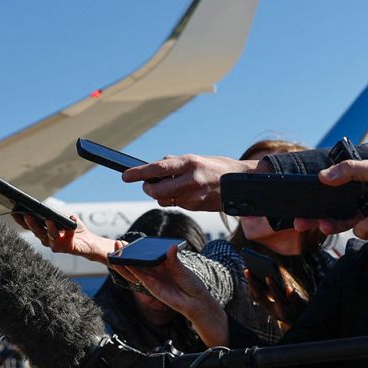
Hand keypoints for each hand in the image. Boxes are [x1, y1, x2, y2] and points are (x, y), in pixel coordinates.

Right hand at [13, 213, 116, 263]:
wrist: (88, 241)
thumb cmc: (72, 229)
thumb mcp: (62, 218)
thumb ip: (53, 214)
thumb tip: (45, 208)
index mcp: (43, 233)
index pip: (29, 227)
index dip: (21, 221)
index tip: (14, 212)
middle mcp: (48, 240)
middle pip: (37, 232)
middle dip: (32, 224)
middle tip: (27, 214)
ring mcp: (57, 245)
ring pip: (50, 237)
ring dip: (49, 228)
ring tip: (49, 219)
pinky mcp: (68, 247)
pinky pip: (68, 238)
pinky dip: (70, 229)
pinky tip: (72, 219)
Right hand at [122, 248, 228, 344]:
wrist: (195, 301)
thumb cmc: (191, 284)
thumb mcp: (183, 269)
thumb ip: (174, 260)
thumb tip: (171, 247)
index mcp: (163, 263)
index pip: (148, 253)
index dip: (138, 247)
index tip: (129, 240)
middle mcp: (156, 270)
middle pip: (139, 260)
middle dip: (128, 252)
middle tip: (118, 243)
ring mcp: (153, 279)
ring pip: (136, 269)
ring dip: (127, 261)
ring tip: (116, 253)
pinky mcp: (152, 287)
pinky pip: (140, 278)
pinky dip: (133, 271)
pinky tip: (126, 264)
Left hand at [123, 155, 264, 210]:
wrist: (242, 183)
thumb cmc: (217, 167)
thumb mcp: (196, 159)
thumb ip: (175, 165)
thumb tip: (154, 169)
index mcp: (190, 163)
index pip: (157, 168)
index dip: (139, 173)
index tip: (126, 175)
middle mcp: (191, 181)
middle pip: (156, 192)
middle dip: (148, 189)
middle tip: (147, 184)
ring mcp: (194, 197)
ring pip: (164, 200)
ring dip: (162, 194)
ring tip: (174, 185)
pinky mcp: (196, 208)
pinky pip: (176, 204)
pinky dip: (175, 199)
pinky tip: (186, 193)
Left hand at [243, 268, 305, 326]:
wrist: (295, 322)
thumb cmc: (300, 311)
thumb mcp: (301, 305)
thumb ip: (294, 297)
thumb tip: (289, 288)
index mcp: (283, 310)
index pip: (277, 297)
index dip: (273, 287)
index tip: (267, 277)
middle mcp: (273, 311)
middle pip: (260, 297)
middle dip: (253, 283)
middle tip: (247, 270)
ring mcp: (268, 310)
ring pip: (256, 297)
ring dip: (251, 284)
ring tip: (247, 271)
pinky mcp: (266, 308)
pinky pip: (256, 297)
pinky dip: (253, 287)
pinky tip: (251, 276)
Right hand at [286, 159, 367, 238]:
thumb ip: (349, 170)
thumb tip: (323, 176)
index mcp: (360, 183)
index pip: (334, 189)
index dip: (319, 195)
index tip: (302, 199)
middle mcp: (362, 199)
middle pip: (333, 210)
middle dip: (315, 217)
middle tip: (300, 222)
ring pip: (343, 224)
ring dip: (332, 225)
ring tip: (324, 224)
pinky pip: (362, 232)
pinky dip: (366, 226)